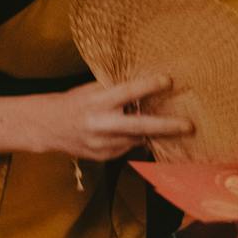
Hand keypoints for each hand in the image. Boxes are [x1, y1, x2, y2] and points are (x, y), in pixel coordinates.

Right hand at [24, 75, 193, 160]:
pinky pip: (127, 147)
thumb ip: (116, 90)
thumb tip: (147, 86)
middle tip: (189, 126)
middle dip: (167, 126)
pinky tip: (134, 132)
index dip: (149, 86)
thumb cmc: (75, 102)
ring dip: (153, 132)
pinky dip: (134, 139)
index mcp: (97, 102)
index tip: (168, 80)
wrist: (48, 127)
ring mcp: (102, 145)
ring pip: (137, 138)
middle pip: (140, 126)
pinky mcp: (104, 157)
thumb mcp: (92, 90)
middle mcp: (100, 125)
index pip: (127, 92)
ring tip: (170, 126)